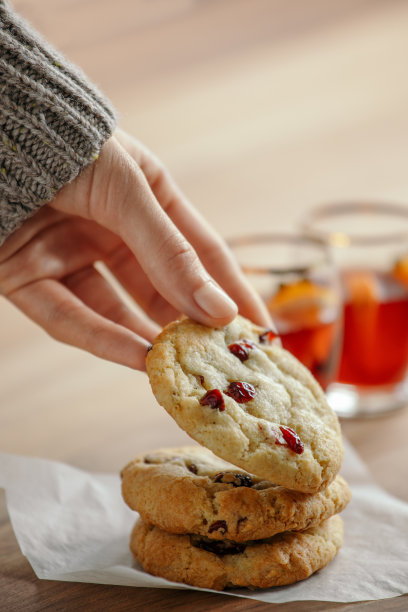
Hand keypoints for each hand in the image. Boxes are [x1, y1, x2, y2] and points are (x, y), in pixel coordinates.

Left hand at [0, 130, 271, 369]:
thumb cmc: (67, 142)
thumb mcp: (129, 189)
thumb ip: (170, 251)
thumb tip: (218, 310)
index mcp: (147, 200)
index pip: (202, 253)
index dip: (233, 291)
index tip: (262, 331)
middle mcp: (112, 232)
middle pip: (162, 289)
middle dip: (193, 325)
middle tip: (225, 362)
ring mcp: (71, 257)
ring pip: (117, 312)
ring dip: (150, 341)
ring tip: (186, 370)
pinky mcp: (28, 278)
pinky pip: (68, 318)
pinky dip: (103, 340)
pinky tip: (138, 359)